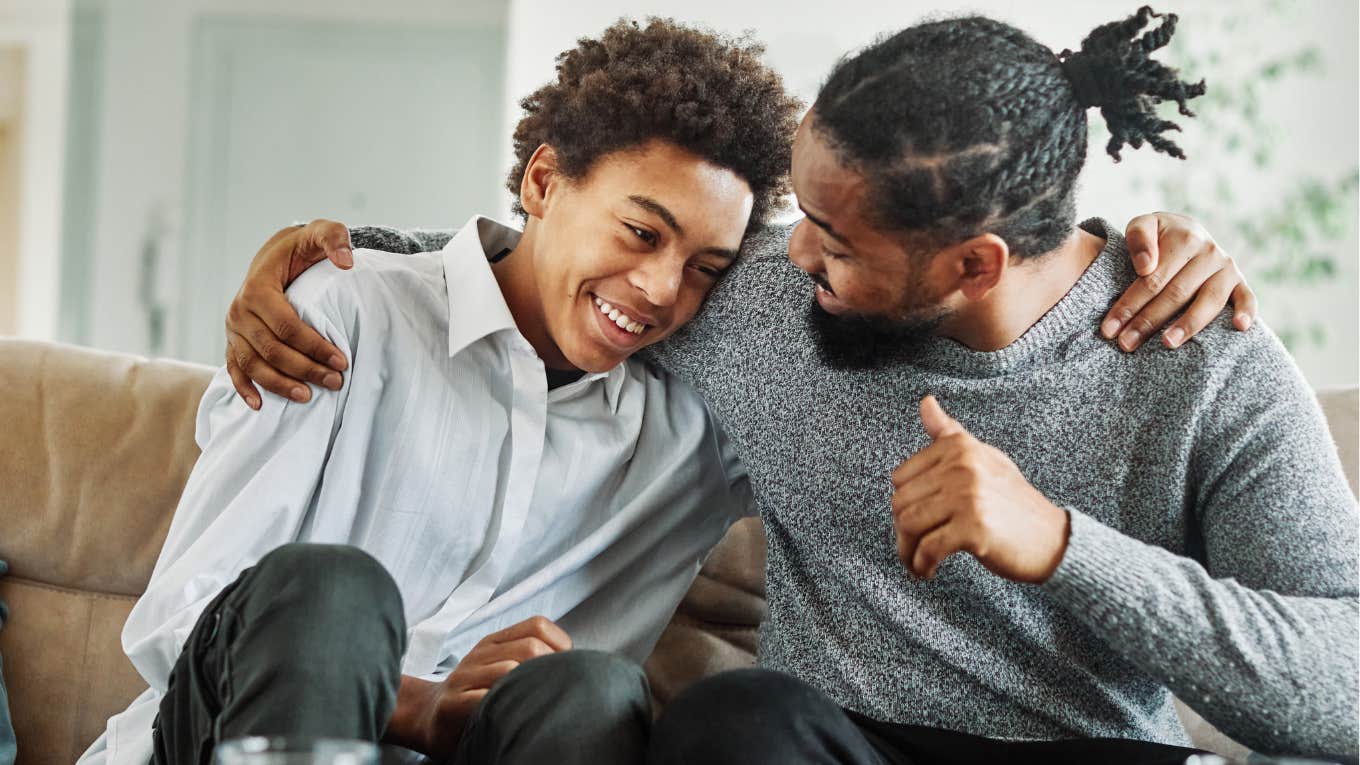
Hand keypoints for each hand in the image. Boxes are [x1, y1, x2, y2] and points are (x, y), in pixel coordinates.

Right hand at [224, 219, 354, 408]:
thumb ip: (334, 239)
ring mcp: (233, 329)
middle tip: (336, 382)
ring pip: (252, 365)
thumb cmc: (301, 249)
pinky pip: (234, 369)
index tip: (342, 360)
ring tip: (307, 397)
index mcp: (257, 288)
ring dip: (279, 384)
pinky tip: (260, 406)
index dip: (314, 346)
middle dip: (304, 369)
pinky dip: (245, 388)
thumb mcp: (319, 234)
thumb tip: (347, 262)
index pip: (286, 326)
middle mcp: (239, 311)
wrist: (276, 257)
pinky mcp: (233, 341)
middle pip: (271, 350)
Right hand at [414, 616, 571, 759]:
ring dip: (530, 690)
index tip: (563, 672)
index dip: (559, 647)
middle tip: (553, 693)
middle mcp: (481, 653)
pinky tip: (512, 718)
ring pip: (510, 671)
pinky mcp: (452, 704)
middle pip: (530, 647)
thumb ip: (531, 658)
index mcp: (495, 641)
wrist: (429, 715)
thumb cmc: (477, 693)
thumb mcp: (501, 665)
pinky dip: (505, 708)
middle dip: (549, 670)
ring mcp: (464, 677)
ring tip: (537, 707)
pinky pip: (485, 699)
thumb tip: (576, 663)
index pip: (537, 625)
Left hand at [891, 396, 1069, 582]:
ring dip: (907, 551)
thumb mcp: (983, 458)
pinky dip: (922, 565)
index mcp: (959, 447)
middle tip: (913, 546)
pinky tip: (927, 571)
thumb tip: (925, 401)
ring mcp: (968, 497)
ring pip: (909, 525)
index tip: (915, 519)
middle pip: (901, 503)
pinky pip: (928, 549)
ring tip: (916, 561)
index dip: (903, 503)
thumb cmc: (1013, 500)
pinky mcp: (974, 528)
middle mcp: (962, 466)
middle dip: (901, 531)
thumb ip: (949, 433)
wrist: (1052, 539)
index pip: (901, 477)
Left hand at [1102, 212, 1256, 350]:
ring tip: (1167, 343)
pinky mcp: (1240, 282)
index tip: (1109, 329)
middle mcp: (1209, 253)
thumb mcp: (1143, 225)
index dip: (1129, 304)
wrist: (1186, 232)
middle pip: (1175, 294)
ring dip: (1188, 324)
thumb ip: (1138, 237)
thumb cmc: (1158, 236)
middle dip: (1148, 321)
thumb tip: (1146, 266)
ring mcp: (1227, 268)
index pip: (1152, 279)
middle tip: (1126, 343)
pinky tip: (1239, 327)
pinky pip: (1247, 297)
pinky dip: (1247, 311)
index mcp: (1184, 238)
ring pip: (1208, 301)